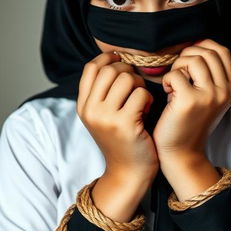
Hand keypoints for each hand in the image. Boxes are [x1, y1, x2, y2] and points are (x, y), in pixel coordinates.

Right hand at [77, 51, 158, 180]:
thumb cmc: (122, 140)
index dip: (109, 59)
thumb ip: (103, 91)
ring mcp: (106, 118)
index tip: (122, 62)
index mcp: (83, 106)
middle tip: (135, 88)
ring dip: (139, 86)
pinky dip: (148, 99)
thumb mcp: (103, 116)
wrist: (128, 173)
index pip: (91, 68)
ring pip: (126, 78)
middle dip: (128, 73)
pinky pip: (140, 94)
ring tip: (140, 101)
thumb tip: (114, 58)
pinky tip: (146, 111)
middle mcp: (90, 110)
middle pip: (110, 70)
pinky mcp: (125, 124)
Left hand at [152, 39, 230, 158]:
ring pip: (192, 59)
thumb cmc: (188, 122)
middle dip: (186, 56)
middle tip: (178, 74)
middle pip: (206, 51)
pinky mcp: (190, 101)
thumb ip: (208, 74)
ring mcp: (209, 95)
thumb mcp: (207, 97)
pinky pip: (175, 74)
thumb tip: (196, 44)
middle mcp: (225, 91)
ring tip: (173, 84)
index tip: (188, 60)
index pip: (221, 50)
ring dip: (177, 67)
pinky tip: (168, 93)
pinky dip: (167, 80)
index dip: (202, 47)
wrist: (181, 153)